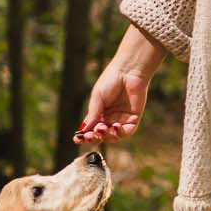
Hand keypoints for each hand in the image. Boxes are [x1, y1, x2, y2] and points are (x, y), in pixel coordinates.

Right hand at [75, 25, 164, 143]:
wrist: (128, 71)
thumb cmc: (111, 80)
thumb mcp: (97, 97)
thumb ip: (92, 115)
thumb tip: (83, 130)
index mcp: (99, 113)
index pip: (91, 128)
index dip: (84, 136)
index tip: (77, 139)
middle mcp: (110, 118)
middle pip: (102, 135)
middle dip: (95, 137)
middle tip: (91, 135)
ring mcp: (122, 119)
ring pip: (114, 136)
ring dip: (107, 136)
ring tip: (103, 129)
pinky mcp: (133, 118)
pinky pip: (127, 132)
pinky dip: (121, 133)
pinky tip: (116, 127)